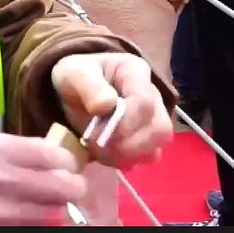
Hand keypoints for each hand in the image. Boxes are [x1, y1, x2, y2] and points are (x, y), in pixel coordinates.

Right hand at [0, 131, 85, 225]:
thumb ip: (14, 146)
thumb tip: (52, 152)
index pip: (53, 153)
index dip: (67, 161)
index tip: (67, 164)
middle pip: (64, 185)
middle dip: (74, 186)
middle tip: (72, 186)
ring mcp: (2, 209)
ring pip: (56, 212)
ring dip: (60, 208)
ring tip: (54, 202)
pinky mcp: (2, 229)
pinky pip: (39, 226)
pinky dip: (44, 221)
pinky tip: (38, 215)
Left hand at [51, 53, 172, 169]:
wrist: (73, 90)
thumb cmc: (76, 77)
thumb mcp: (74, 73)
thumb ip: (89, 85)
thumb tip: (106, 104)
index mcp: (136, 72)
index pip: (144, 102)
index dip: (125, 123)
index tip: (99, 134)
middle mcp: (153, 95)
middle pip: (160, 128)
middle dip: (131, 144)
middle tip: (100, 147)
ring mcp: (153, 119)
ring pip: (157, 145)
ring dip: (129, 155)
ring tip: (101, 151)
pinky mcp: (147, 139)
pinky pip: (148, 156)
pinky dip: (127, 161)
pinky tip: (106, 155)